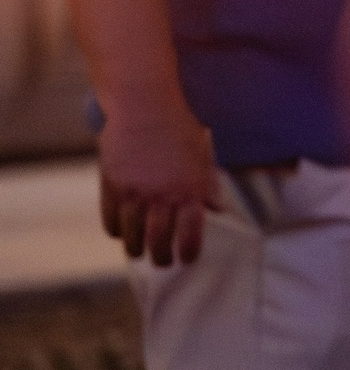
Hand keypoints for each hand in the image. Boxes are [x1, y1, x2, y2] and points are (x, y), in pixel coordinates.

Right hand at [97, 104, 219, 266]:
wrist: (144, 106)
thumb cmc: (179, 128)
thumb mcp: (202, 154)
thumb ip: (208, 184)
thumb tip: (218, 210)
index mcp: (190, 189)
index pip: (191, 233)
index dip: (188, 252)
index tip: (187, 261)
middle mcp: (162, 196)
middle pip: (159, 241)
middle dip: (162, 258)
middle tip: (162, 262)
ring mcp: (135, 193)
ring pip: (133, 236)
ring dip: (137, 249)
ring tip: (140, 253)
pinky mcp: (111, 187)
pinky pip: (111, 221)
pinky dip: (117, 231)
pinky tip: (122, 233)